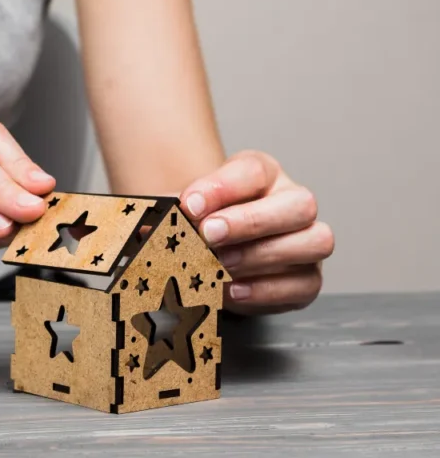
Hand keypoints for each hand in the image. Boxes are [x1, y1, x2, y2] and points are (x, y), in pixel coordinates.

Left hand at [179, 150, 334, 315]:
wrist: (219, 248)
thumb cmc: (209, 221)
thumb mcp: (190, 208)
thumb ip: (173, 211)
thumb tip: (147, 225)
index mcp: (265, 175)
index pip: (254, 171)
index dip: (221, 188)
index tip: (189, 205)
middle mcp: (294, 203)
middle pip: (299, 204)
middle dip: (250, 221)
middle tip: (208, 235)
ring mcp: (308, 241)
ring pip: (314, 242)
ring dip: (261, 256)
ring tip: (221, 264)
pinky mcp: (308, 279)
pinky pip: (304, 285)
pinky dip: (267, 290)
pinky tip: (234, 290)